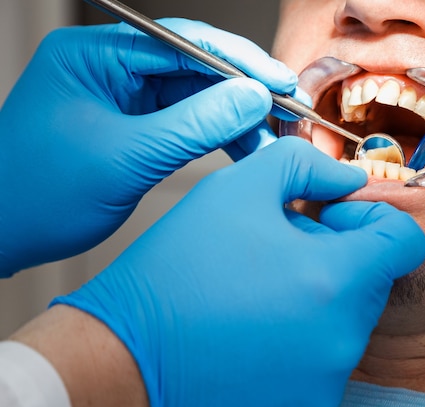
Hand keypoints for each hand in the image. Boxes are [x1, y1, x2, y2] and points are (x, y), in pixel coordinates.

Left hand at [0, 19, 297, 276]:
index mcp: (96, 55)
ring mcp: (126, 98)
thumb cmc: (38, 193)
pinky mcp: (137, 126)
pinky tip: (247, 151)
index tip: (280, 82)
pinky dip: (220, 137)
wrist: (4, 233)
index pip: (182, 44)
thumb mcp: (124, 157)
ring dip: (237, 119)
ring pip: (198, 97)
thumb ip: (193, 125)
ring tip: (273, 141)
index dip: (239, 62)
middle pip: (196, 68)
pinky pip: (189, 123)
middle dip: (244, 92)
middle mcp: (113, 68)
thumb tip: (251, 98)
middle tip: (286, 113)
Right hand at [52, 137, 424, 406]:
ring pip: (348, 314)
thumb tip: (346, 179)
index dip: (372, 217)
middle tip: (282, 244)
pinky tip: (256, 319)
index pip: (404, 242)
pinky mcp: (305, 404)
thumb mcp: (238, 189)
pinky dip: (304, 329)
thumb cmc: (178, 271)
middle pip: (374, 278)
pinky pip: (324, 351)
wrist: (127, 354)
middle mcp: (341, 338)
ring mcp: (325, 379)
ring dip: (319, 290)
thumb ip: (305, 166)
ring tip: (262, 281)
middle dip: (338, 251)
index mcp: (336, 281)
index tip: (330, 215)